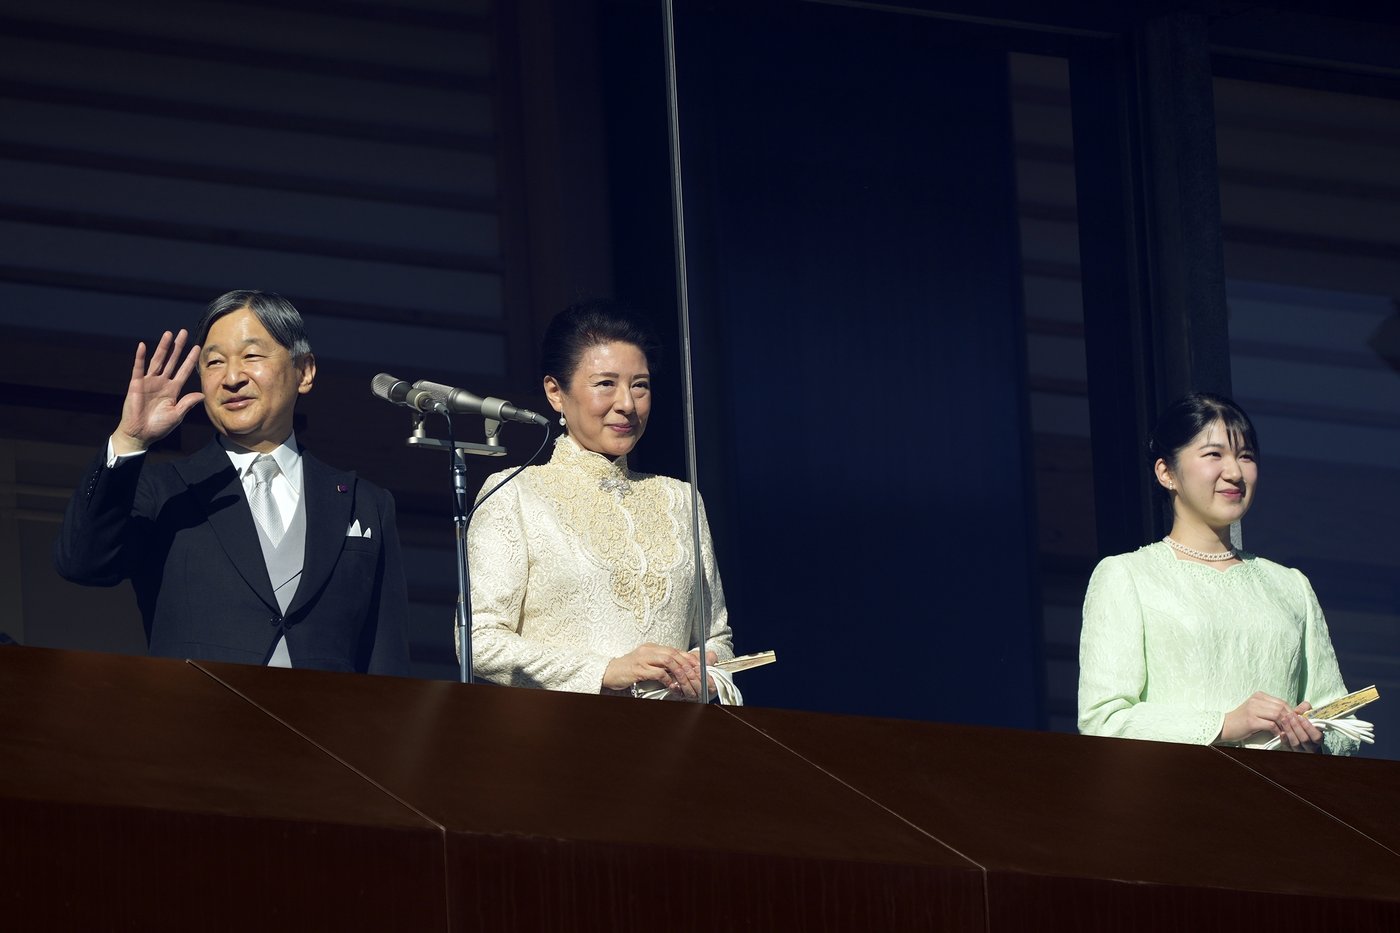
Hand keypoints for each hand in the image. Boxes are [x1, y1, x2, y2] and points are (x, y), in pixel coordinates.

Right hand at [112, 330, 203, 454]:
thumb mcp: (177, 414)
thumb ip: (188, 403)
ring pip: (157, 361)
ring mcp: (149, 382)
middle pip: (172, 361)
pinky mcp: (136, 384)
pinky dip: (140, 357)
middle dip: (178, 347)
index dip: (190, 359)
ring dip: (163, 347)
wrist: (140, 434)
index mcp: (173, 390)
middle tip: (183, 333)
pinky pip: (138, 368)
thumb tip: (202, 394)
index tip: (197, 347)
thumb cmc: (158, 426)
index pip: (184, 371)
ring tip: (168, 334)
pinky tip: (143, 346)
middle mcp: (162, 383)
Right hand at [603, 643, 705, 698]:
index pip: (676, 650)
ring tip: (685, 683)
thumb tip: (679, 670)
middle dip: (688, 666)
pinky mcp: (638, 669)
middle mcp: (649, 650)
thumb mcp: (647, 663)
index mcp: (652, 647)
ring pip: (669, 661)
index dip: (689, 659)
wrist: (609, 672)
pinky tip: (671, 686)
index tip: (699, 668)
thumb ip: (661, 664)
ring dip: (680, 673)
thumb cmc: (629, 669)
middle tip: (696, 677)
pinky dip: (667, 680)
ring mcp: (643, 659)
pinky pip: (658, 673)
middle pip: (674, 654)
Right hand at [1221, 692, 1322, 749]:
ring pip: (1278, 715)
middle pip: (1281, 708)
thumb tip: (1291, 714)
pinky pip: (1271, 725)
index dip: (1291, 712)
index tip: (1295, 722)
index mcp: (1259, 696)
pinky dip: (1277, 731)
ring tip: (1286, 732)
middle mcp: (1256, 700)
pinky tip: (1277, 735)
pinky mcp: (1251, 720)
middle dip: (1290, 719)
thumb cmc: (1242, 720)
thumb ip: (1271, 710)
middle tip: (1293, 728)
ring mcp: (1253, 709)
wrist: (1225, 726)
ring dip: (1284, 725)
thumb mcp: (1257, 711)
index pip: (1281, 702)